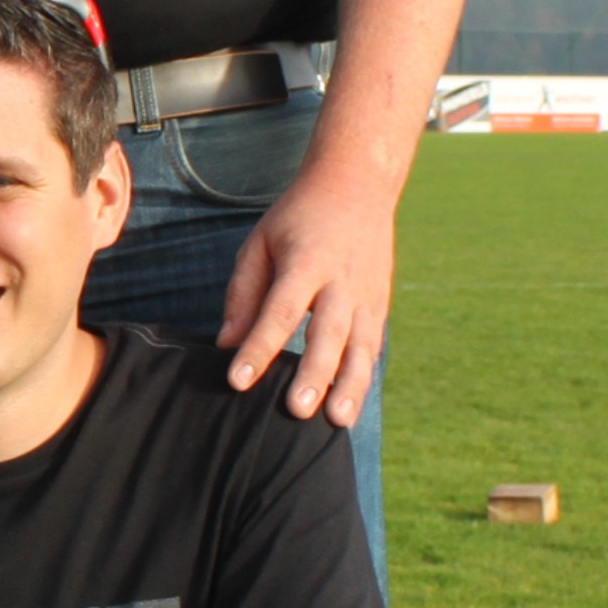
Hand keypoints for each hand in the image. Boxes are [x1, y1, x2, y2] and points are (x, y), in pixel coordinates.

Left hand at [220, 159, 394, 424]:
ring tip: (336, 422)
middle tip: (297, 412)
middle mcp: (342, 281)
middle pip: (328, 334)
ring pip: (361, 348)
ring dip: (350, 387)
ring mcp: (368, 295)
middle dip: (314, 375)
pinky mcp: (381, 306)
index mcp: (307, 261)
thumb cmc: (297, 218)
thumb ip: (243, 293)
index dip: (260, 347)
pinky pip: (372, 348)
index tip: (238, 381)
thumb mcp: (260, 243)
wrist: (357, 185)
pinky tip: (350, 407)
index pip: (280, 310)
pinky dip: (363, 377)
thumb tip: (226, 344)